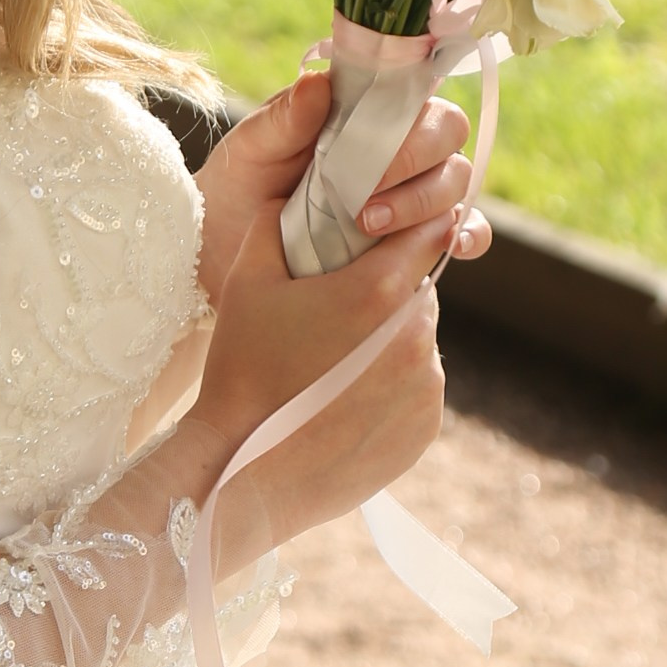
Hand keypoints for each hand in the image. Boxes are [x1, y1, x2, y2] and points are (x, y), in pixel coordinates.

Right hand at [176, 194, 450, 551]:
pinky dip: (393, 388)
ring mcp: (426, 387)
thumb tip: (295, 191)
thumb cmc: (240, 372)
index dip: (407, 225)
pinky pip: (419, 390)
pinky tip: (346, 400)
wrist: (243, 475)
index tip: (385, 232)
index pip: (427, 229)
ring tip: (336, 361)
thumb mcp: (246, 281)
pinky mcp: (425, 428)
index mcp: (378, 290)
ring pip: (420, 341)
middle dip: (390, 290)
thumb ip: (276, 222)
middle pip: (421, 289)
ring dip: (392, 340)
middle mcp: (415, 337)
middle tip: (341, 307)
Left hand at [195, 69, 489, 300]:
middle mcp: (398, 144)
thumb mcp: (250, 152)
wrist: (227, 255)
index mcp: (363, 109)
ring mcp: (414, 189)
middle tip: (364, 191)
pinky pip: (466, 229)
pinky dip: (469, 235)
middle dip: (412, 159)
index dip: (407, 106)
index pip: (412, 89)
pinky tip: (449, 247)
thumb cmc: (239, 190)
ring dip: (424, 201)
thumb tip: (319, 82)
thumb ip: (283, 119)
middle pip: (446, 131)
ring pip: (456, 178)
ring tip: (369, 225)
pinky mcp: (421, 237)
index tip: (371, 135)